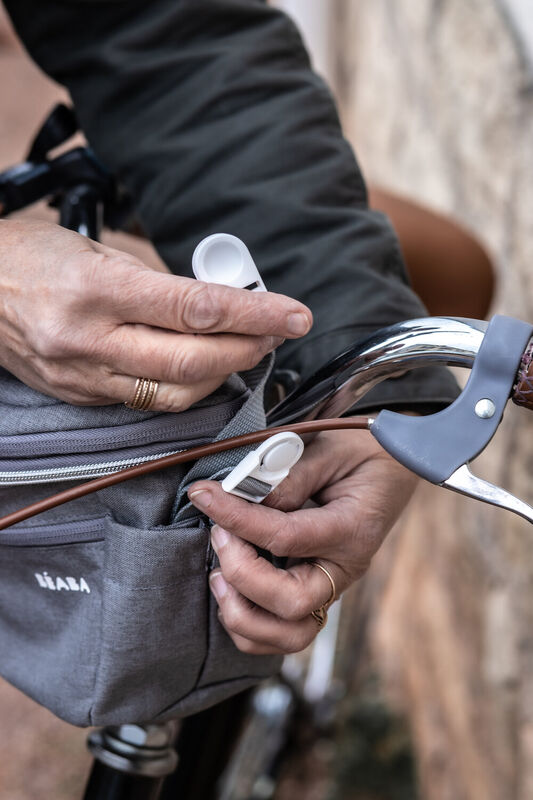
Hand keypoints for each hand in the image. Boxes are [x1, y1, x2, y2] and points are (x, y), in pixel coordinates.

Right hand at [0, 219, 311, 408]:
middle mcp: (87, 340)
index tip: (294, 314)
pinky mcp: (80, 396)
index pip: (194, 308)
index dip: (254, 314)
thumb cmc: (35, 258)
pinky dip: (185, 388)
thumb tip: (219, 305)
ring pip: (173, 394)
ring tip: (246, 349)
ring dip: (221, 374)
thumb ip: (160, 284)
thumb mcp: (99, 252)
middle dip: (247, 350)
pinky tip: (203, 368)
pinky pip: (146, 402)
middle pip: (190, 361)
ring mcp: (82, 376)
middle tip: (278, 333)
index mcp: (96, 290)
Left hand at [188, 430, 417, 654]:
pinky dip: (250, 625)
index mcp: (353, 530)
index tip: (204, 495)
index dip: (237, 518)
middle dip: (241, 574)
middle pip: (290, 604)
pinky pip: (284, 633)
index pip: (286, 537)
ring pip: (289, 635)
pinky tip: (230, 589)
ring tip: (218, 576)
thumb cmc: (361, 452)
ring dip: (243, 613)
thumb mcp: (328, 451)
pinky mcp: (317, 593)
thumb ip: (288, 476)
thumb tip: (242, 496)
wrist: (394, 464)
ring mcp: (332, 587)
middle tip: (218, 535)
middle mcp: (344, 569)